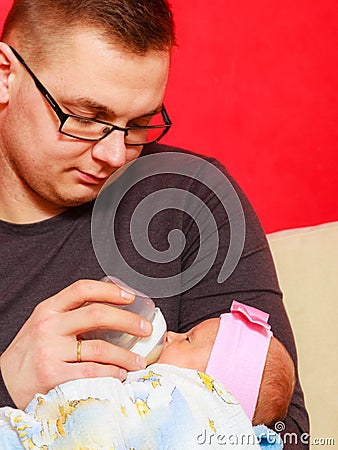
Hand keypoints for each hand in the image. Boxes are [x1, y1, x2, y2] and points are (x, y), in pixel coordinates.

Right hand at [0, 279, 151, 408]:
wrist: (5, 379)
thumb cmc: (32, 351)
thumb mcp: (46, 323)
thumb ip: (71, 314)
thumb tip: (112, 309)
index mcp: (49, 309)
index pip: (82, 289)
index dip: (110, 290)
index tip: (129, 296)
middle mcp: (49, 327)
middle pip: (97, 314)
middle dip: (128, 321)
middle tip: (144, 329)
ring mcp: (50, 351)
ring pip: (99, 347)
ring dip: (125, 354)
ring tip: (137, 360)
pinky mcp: (52, 376)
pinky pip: (91, 372)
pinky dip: (111, 373)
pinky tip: (119, 374)